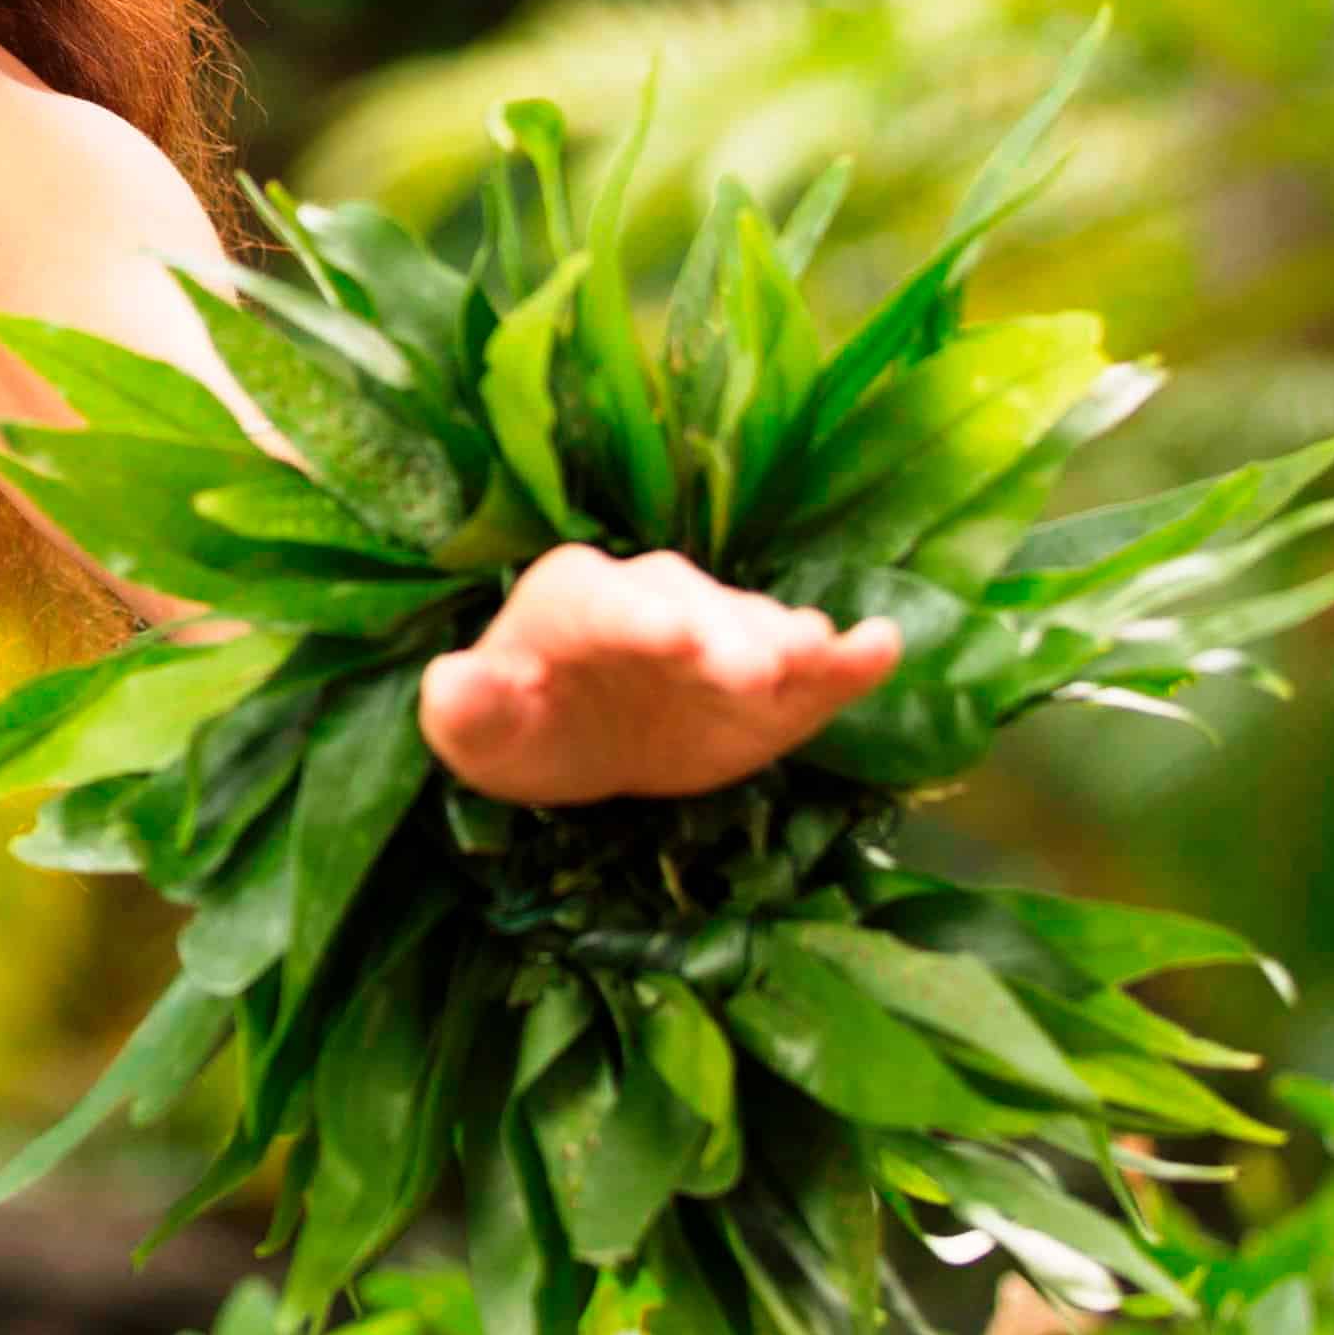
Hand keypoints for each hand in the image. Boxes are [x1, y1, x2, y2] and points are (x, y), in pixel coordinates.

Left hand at [416, 545, 900, 807]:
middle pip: (696, 611)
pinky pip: (810, 665)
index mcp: (574, 600)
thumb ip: (466, 705)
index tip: (674, 637)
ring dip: (787, 646)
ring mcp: (721, 632)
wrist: (581, 735)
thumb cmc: (521, 722)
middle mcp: (656, 598)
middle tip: (760, 671)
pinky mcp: (771, 678)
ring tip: (821, 657)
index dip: (638, 619)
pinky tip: (880, 648)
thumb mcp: (478, 727)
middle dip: (724, 638)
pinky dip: (844, 659)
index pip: (607, 605)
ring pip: (756, 630)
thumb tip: (452, 683)